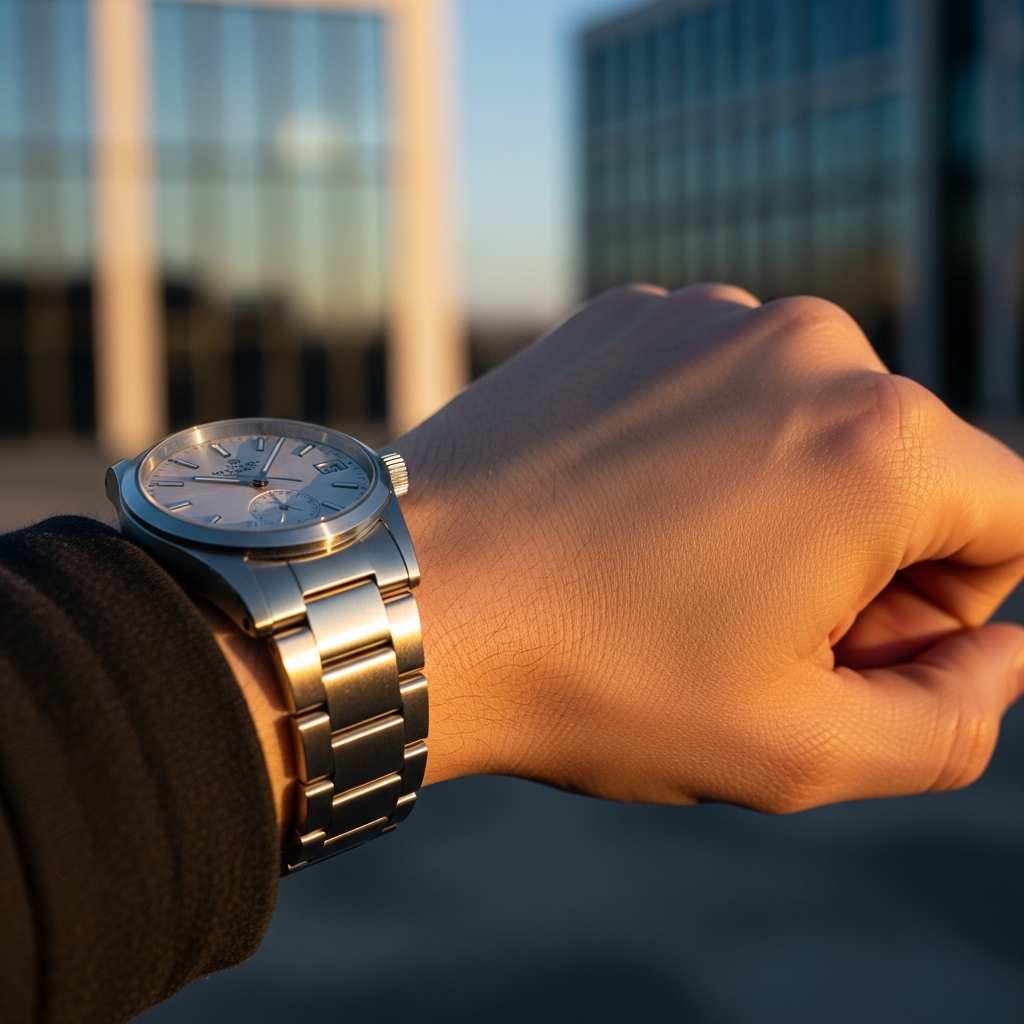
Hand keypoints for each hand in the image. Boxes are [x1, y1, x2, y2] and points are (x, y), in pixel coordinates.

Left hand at [400, 284, 1023, 811]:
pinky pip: (724, 387)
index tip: (840, 648)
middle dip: (865, 558)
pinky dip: (706, 449)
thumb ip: (948, 720)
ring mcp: (709, 313)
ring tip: (671, 570)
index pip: (1015, 521)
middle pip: (915, 468)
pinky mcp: (632, 314)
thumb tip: (999, 652)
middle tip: (742, 627)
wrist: (411, 597)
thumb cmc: (598, 679)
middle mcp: (810, 342)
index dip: (947, 609)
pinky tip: (624, 512)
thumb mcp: (796, 751)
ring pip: (816, 422)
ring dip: (783, 501)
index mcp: (882, 444)